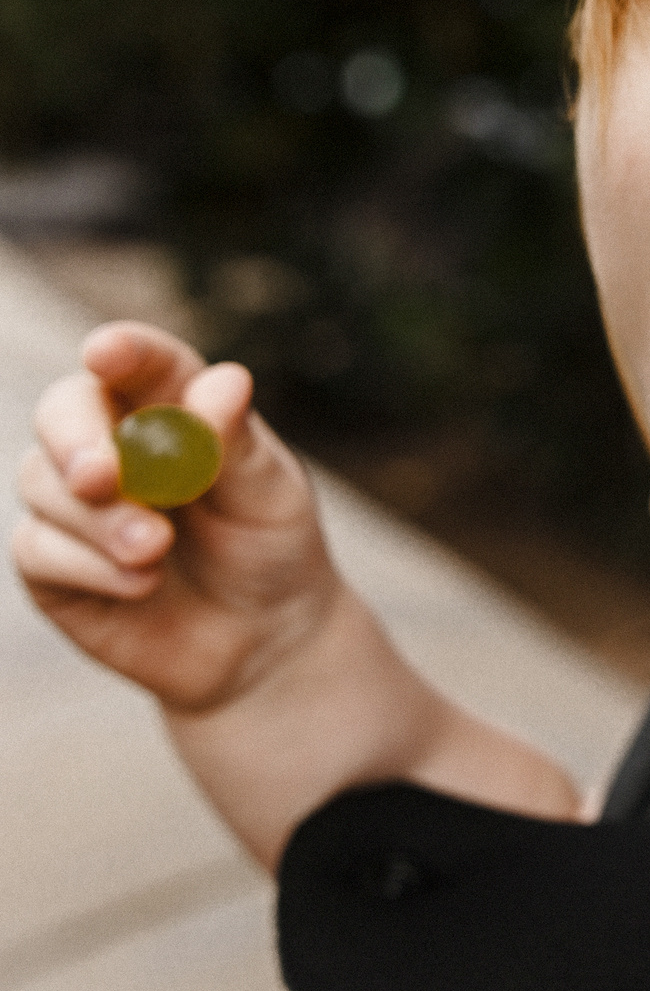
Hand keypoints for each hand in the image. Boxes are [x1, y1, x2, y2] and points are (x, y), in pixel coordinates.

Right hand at [13, 321, 339, 713]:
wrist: (263, 639)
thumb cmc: (270, 547)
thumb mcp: (271, 496)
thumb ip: (239, 443)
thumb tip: (225, 379)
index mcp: (172, 406)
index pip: (140, 362)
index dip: (122, 351)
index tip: (106, 352)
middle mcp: (111, 441)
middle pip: (64, 410)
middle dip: (77, 439)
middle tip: (104, 477)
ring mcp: (74, 501)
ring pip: (43, 482)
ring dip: (99, 518)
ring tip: (157, 551)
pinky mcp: (51, 561)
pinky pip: (37, 548)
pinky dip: (90, 567)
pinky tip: (142, 585)